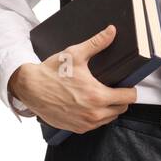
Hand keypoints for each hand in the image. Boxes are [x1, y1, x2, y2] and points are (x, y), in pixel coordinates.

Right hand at [8, 24, 137, 133]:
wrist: (30, 88)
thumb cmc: (51, 72)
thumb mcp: (75, 54)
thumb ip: (97, 43)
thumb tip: (111, 31)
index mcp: (97, 96)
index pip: (129, 98)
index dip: (130, 89)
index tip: (126, 84)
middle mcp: (93, 114)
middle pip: (121, 109)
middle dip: (120, 99)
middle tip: (111, 87)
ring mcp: (85, 123)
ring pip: (109, 118)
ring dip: (109, 108)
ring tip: (99, 95)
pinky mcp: (76, 129)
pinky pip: (95, 125)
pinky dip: (96, 116)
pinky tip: (88, 104)